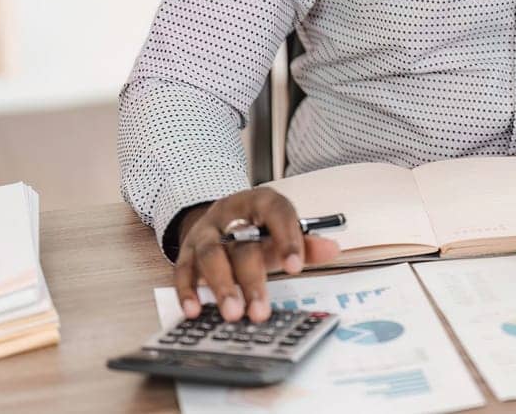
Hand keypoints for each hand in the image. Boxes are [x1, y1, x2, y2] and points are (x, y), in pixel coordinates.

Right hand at [173, 188, 341, 323]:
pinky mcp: (186, 251)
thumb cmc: (258, 228)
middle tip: (260, 311)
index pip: (277, 214)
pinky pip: (183, 270)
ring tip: (233, 314)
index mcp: (261, 202)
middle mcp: (230, 215)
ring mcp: (205, 232)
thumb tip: (332, 249)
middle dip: (251, 279)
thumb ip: (305, 243)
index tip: (296, 267)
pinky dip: (188, 291)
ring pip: (210, 255)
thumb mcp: (283, 231)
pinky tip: (195, 311)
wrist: (223, 218)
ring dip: (222, 287)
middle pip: (241, 244)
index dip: (287, 239)